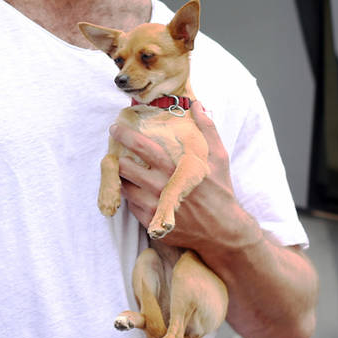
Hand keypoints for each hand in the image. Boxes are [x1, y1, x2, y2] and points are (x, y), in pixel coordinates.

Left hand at [110, 102, 256, 252]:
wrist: (222, 231)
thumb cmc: (220, 191)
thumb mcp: (218, 157)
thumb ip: (207, 129)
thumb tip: (198, 105)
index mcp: (174, 168)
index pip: (141, 147)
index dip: (125, 136)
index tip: (115, 128)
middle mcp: (160, 187)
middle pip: (124, 167)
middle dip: (118, 159)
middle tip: (117, 153)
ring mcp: (153, 206)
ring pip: (123, 186)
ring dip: (123, 178)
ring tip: (127, 171)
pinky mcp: (149, 221)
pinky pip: (129, 204)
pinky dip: (131, 195)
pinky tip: (139, 190)